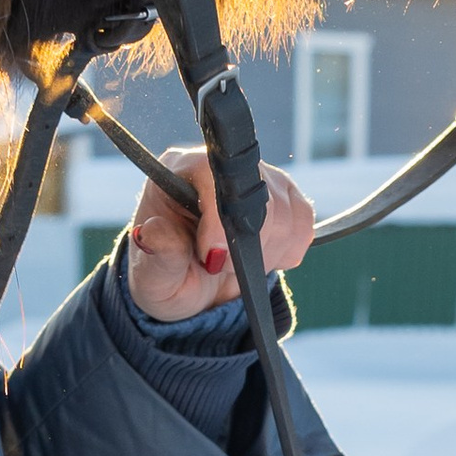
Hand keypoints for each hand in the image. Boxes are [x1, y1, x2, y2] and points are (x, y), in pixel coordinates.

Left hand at [124, 146, 315, 322]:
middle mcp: (222, 167)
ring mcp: (259, 178)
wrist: (192, 288)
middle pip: (259, 193)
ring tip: (235, 266)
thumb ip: (157, 254)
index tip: (212, 258)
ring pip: (287, 210)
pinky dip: (286, 251)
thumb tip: (152, 232)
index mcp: (179, 172)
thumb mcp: (152, 276)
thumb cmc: (166, 276)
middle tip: (219, 268)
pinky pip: (303, 223)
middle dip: (246, 244)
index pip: (213, 174)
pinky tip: (259, 259)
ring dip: (266, 252)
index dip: (219, 220)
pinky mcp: (286, 198)